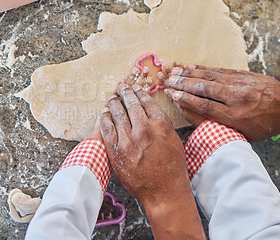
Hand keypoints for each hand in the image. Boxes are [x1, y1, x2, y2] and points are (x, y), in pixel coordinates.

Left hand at [99, 81, 205, 238]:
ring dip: (113, 103)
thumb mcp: (174, 141)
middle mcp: (144, 128)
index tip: (136, 88)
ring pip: (117, 114)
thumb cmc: (173, 169)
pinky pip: (107, 129)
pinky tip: (104, 113)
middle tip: (121, 87)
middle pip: (131, 104)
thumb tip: (152, 114)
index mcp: (161, 124)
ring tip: (112, 97)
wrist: (164, 192)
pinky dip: (104, 118)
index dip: (139, 93)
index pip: (147, 102)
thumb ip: (162, 126)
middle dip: (125, 93)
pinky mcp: (117, 150)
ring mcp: (129, 139)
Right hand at [164, 65, 279, 140]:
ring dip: (190, 73)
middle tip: (168, 80)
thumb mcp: (243, 134)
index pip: (205, 105)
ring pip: (211, 76)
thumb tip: (193, 114)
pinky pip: (220, 70)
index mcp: (236, 117)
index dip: (185, 99)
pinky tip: (192, 67)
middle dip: (183, 83)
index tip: (172, 94)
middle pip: (204, 88)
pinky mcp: (244, 74)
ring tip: (175, 71)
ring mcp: (241, 84)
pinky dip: (204, 68)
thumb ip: (218, 125)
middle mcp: (237, 98)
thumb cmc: (264, 126)